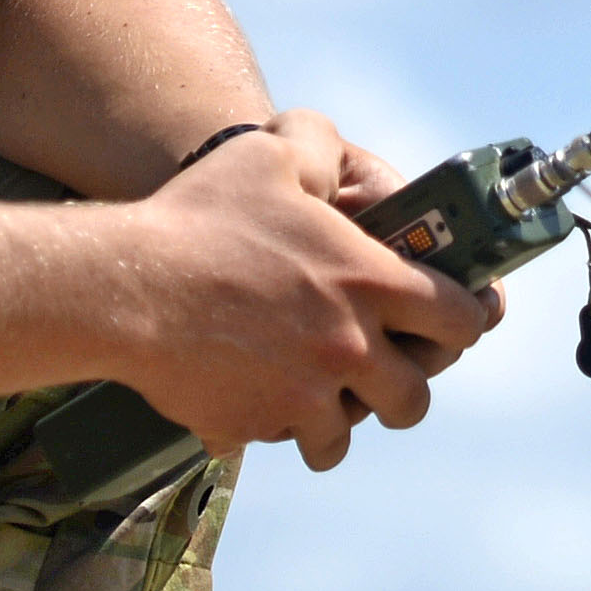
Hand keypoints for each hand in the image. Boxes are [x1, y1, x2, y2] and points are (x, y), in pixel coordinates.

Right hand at [108, 111, 504, 469]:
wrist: (124, 288)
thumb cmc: (198, 217)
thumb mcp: (269, 154)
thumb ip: (320, 147)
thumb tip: (338, 160)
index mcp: (367, 282)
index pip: (459, 319)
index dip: (466, 320)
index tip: (457, 321)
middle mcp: (349, 347)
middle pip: (415, 399)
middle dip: (405, 389)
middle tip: (384, 375)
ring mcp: (303, 395)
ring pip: (346, 435)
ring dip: (337, 421)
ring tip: (315, 400)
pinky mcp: (255, 426)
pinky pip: (279, 442)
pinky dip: (271, 428)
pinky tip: (254, 401)